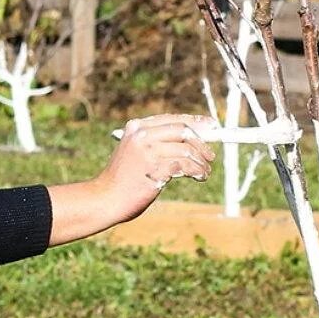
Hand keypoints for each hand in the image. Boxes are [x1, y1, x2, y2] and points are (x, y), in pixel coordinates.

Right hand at [95, 114, 217, 222]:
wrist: (106, 198)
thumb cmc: (124, 179)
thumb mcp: (137, 153)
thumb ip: (158, 143)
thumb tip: (192, 141)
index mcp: (136, 127)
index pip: (172, 119)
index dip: (195, 121)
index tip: (212, 125)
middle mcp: (141, 134)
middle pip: (183, 131)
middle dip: (201, 143)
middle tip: (210, 156)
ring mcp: (148, 150)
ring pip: (187, 150)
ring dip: (201, 162)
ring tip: (205, 172)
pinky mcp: (155, 167)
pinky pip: (186, 166)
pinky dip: (197, 171)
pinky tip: (199, 177)